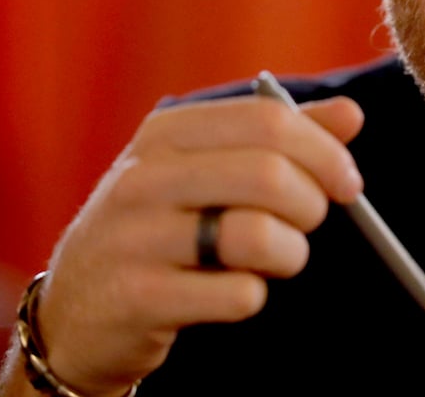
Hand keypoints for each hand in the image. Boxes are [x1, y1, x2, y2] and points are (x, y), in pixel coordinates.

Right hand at [5, 94, 364, 396]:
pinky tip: (233, 291)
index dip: (324, 151)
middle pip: (268, 174)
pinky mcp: (137, 298)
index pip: (268, 120)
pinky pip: (235, 294)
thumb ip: (278, 138)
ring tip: (277, 258)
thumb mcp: (204, 168)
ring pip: (256, 234)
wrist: (74, 310)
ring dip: (289, 252)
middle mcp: (144, 178)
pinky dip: (252, 295)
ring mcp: (135, 238)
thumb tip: (350, 115)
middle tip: (309, 223)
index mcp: (166, 133)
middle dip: (312, 204)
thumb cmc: (160, 228)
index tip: (348, 181)